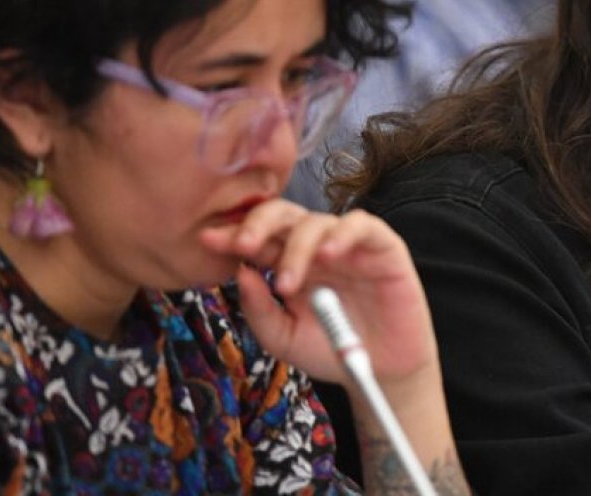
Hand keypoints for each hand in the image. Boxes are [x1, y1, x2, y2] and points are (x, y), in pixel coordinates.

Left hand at [200, 200, 437, 386]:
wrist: (381, 373)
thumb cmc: (331, 352)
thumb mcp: (284, 338)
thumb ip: (259, 310)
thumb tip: (241, 272)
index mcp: (289, 264)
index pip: (258, 238)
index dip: (233, 235)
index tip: (207, 240)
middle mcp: (316, 248)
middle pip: (282, 215)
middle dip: (258, 224)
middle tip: (242, 245)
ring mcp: (348, 246)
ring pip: (317, 221)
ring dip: (297, 247)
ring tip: (288, 283)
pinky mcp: (383, 247)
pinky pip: (361, 225)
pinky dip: (343, 234)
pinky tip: (329, 255)